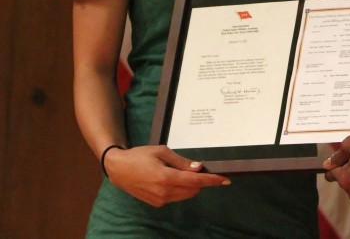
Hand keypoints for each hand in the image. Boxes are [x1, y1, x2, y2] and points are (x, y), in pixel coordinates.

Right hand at [104, 145, 229, 206]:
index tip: (225, 180)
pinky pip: (176, 197)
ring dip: (191, 185)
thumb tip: (198, 167)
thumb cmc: (140, 155)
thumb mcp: (162, 152)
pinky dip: (181, 189)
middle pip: (193, 190)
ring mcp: (160, 200)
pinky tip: (173, 177)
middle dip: (201, 181)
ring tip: (182, 171)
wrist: (119, 169)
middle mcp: (164, 192)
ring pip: (186, 195)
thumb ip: (181, 161)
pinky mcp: (156, 203)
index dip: (212, 181)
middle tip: (199, 168)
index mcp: (166, 178)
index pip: (195, 181)